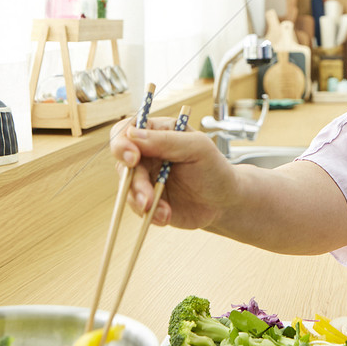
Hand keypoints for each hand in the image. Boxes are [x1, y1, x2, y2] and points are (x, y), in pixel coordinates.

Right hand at [109, 117, 239, 230]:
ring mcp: (145, 178)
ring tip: (163, 210)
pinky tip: (167, 215)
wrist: (224, 202)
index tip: (132, 157)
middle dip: (134, 182)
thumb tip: (133, 134)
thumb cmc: (214, 169)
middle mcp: (147, 155)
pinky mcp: (147, 200)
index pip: (127, 130)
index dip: (122, 143)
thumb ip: (167, 140)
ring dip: (141, 201)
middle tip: (146, 196)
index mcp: (158, 133)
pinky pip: (137, 208)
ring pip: (126, 188)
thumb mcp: (198, 148)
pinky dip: (150, 214)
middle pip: (123, 163)